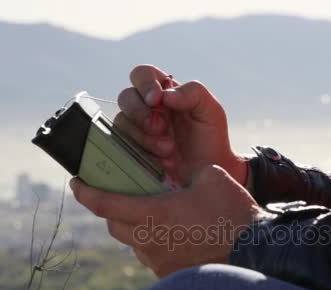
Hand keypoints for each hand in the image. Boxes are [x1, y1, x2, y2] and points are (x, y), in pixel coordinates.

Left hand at [70, 165, 262, 277]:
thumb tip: (179, 179)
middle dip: (111, 208)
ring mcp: (158, 260)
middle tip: (119, 193)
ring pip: (133, 241)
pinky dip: (152, 240)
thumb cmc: (231, 212)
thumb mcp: (209, 176)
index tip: (76, 182)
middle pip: (114, 225)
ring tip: (151, 212)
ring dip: (134, 225)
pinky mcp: (169, 273)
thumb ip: (185, 173)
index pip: (104, 204)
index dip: (85, 192)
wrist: (254, 250)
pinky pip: (150, 254)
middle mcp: (148, 240)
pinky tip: (171, 231)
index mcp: (153, 214)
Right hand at [114, 65, 248, 186]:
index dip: (145, 84)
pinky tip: (159, 160)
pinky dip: (139, 151)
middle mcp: (146, 108)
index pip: (143, 75)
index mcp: (163, 92)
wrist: (208, 173)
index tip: (156, 100)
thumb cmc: (210, 139)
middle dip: (141, 112)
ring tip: (168, 150)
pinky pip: (120, 145)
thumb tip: (165, 95)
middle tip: (161, 128)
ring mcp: (136, 130)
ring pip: (122, 122)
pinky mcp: (130, 150)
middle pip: (126, 97)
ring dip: (143, 136)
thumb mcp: (211, 111)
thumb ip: (194, 93)